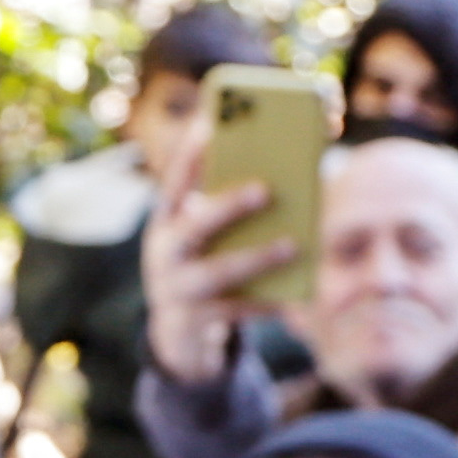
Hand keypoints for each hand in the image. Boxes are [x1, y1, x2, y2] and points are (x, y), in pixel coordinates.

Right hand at [137, 170, 296, 387]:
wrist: (177, 333)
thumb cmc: (203, 266)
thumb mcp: (204, 238)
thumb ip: (226, 212)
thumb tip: (282, 183)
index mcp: (166, 221)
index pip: (175, 181)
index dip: (190, 154)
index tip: (211, 125)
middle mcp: (164, 252)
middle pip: (194, 225)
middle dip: (230, 206)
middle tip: (266, 189)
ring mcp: (175, 288)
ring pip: (218, 272)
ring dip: (257, 257)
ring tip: (293, 245)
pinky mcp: (193, 321)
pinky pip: (236, 310)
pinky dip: (265, 303)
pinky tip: (292, 297)